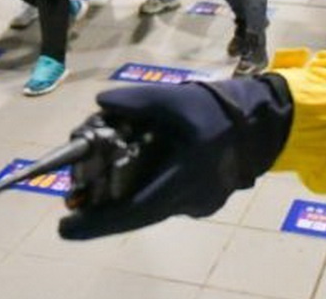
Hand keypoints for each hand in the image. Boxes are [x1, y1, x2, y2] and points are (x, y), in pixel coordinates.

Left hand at [58, 79, 291, 239]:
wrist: (261, 121)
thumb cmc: (218, 109)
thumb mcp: (176, 97)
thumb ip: (137, 100)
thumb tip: (101, 104)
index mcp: (185, 175)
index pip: (134, 210)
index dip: (97, 223)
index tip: (64, 228)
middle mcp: (192, 198)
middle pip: (138, 213)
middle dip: (102, 210)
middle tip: (74, 201)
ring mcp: (200, 204)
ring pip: (151, 207)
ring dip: (123, 198)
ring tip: (97, 184)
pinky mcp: (204, 202)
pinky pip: (165, 201)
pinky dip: (145, 192)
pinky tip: (134, 174)